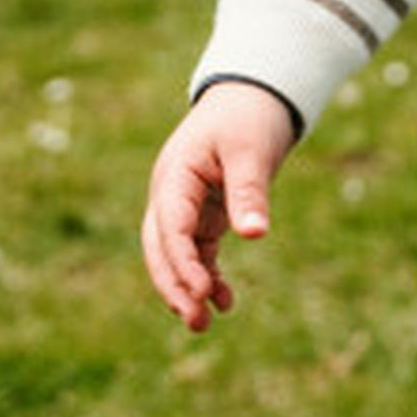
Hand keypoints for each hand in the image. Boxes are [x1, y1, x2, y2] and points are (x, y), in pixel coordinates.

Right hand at [140, 81, 298, 333]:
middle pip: (160, 248)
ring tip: (205, 323)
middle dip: (175, 286)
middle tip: (196, 321)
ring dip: (187, 287)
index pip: (170, 227)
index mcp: (175, 175)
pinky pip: (197, 250)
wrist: (253, 94)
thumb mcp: (252, 152)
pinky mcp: (202, 212)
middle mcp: (171, 193)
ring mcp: (184, 204)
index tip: (202, 292)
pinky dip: (207, 274)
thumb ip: (249, 192)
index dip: (182, 263)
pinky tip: (225, 300)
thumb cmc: (250, 116)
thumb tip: (256, 235)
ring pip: (176, 254)